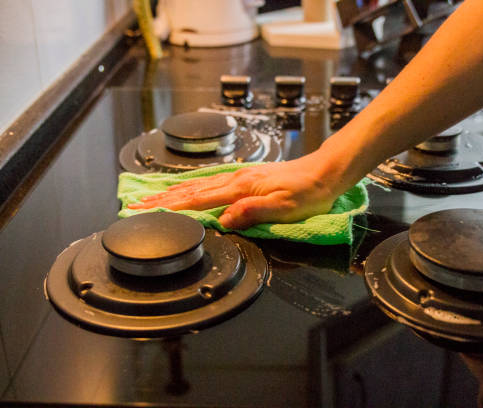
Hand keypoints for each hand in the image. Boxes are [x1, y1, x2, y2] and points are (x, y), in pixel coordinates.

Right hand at [127, 155, 340, 228]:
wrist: (325, 173)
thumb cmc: (308, 193)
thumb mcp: (283, 208)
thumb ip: (251, 213)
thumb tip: (222, 221)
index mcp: (241, 188)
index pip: (198, 200)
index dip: (170, 206)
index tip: (145, 209)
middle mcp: (236, 180)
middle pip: (192, 190)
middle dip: (162, 198)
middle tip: (135, 203)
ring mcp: (241, 177)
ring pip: (199, 185)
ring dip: (173, 191)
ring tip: (152, 196)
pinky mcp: (248, 179)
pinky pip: (212, 183)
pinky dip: (193, 187)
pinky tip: (188, 188)